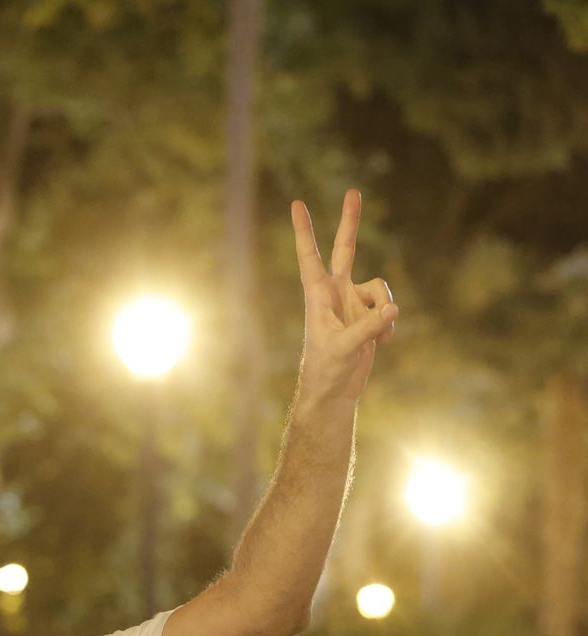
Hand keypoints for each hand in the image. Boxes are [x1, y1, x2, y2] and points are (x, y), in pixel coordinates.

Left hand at [290, 190, 398, 401]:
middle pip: (345, 249)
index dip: (304, 230)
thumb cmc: (327, 370)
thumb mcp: (344, 349)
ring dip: (384, 309)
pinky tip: (383, 342)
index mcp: (317, 295)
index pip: (309, 256)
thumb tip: (392, 308)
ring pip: (381, 288)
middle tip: (353, 191)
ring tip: (378, 335)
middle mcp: (335, 292)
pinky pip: (389, 307)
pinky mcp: (369, 314)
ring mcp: (353, 301)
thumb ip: (368, 327)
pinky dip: (389, 324)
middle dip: (350, 222)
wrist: (335, 390)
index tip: (296, 203)